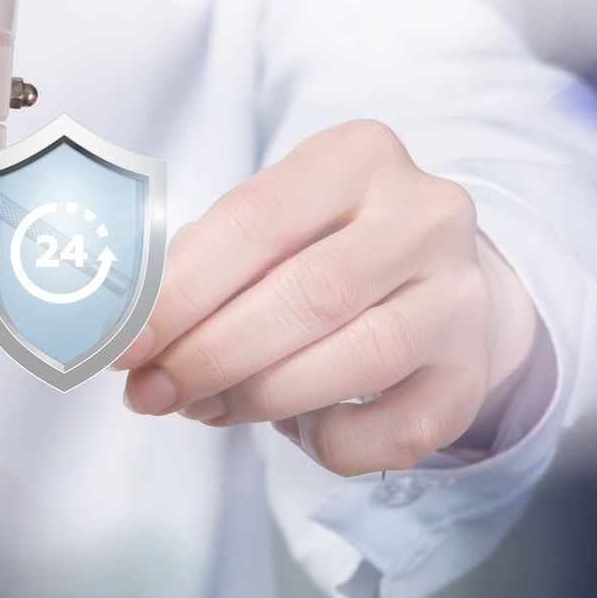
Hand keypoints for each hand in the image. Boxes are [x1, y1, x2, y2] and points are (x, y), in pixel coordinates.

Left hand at [115, 120, 539, 474]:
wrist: (434, 280)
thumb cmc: (319, 247)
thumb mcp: (266, 225)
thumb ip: (198, 265)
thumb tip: (128, 335)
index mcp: (357, 156)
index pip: (256, 220)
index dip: (180, 291)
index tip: (124, 345)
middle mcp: (425, 215)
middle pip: (310, 293)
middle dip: (213, 354)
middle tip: (153, 393)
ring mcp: (461, 295)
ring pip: (360, 357)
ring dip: (262, 397)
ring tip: (203, 407)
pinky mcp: (472, 373)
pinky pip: (397, 429)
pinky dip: (329, 440)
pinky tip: (293, 425)